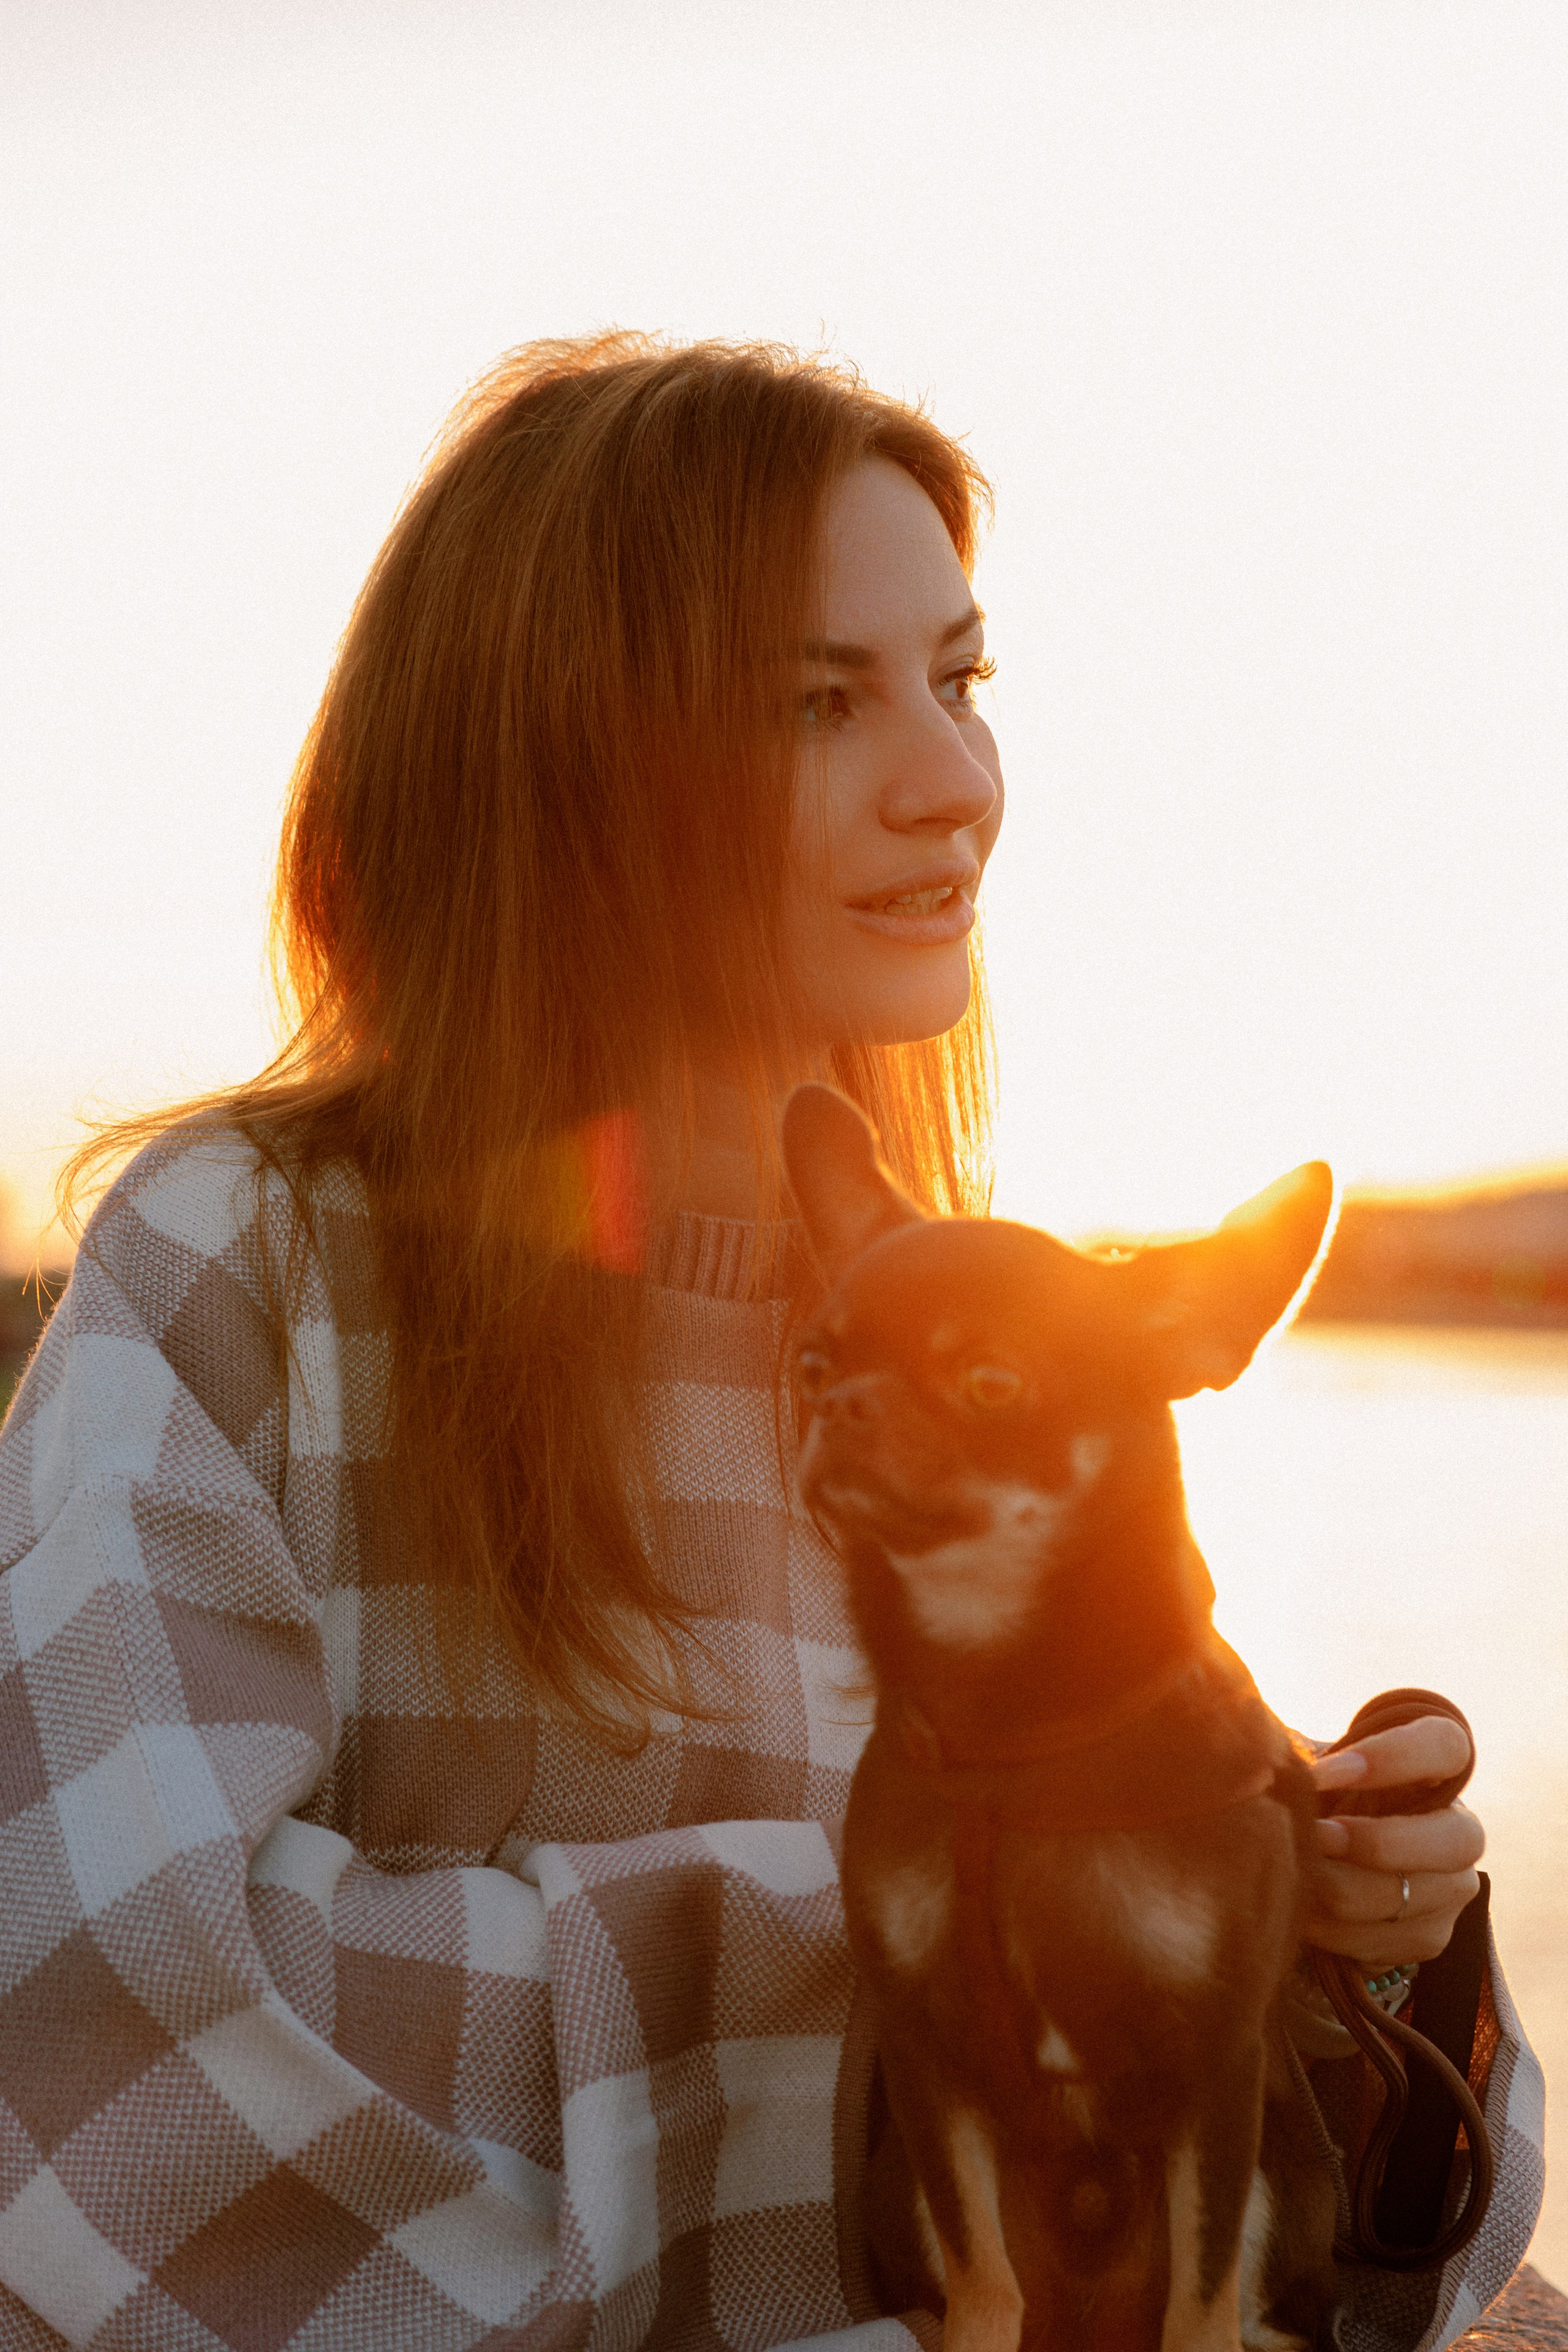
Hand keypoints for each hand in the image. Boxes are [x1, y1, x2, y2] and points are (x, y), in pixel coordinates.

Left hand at [1306, 1715, 1484, 1968]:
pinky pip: (1384, 1941)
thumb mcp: (1313, 1765)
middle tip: (1316, 1837)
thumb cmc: (1318, 1796)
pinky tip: (1299, 1913)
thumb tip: (1261, 1752)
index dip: (1394, 1758)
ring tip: (1288, 1876)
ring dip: (1338, 1889)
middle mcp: (1460, 1830)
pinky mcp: (1429, 1937)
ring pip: (1408, 1897)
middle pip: (1455, 1840)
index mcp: (1436, 1770)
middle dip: (1375, 1842)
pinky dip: (1332, 1931)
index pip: (1447, 1747)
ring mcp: (1452, 1889)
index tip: (1328, 1773)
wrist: (1322, 1863)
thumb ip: (1298, 1755)